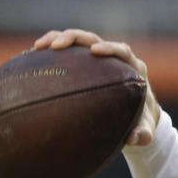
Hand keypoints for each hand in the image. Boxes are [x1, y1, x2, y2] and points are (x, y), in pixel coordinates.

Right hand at [32, 28, 160, 145]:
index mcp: (133, 69)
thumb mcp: (144, 131)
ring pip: (79, 42)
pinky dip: (53, 52)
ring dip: (58, 39)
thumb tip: (133, 139)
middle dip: (75, 38)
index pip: (123, 50)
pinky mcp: (86, 64)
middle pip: (94, 39)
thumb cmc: (141, 122)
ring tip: (38, 47)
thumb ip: (142, 134)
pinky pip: (69, 52)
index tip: (95, 50)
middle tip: (55, 45)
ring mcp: (99, 60)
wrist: (138, 117)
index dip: (110, 47)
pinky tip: (33, 58)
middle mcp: (116, 60)